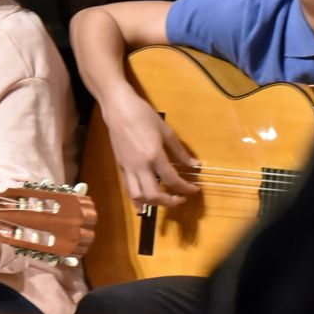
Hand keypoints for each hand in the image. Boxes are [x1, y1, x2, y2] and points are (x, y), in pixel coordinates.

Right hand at [101, 92, 198, 206]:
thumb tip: (194, 165)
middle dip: (170, 202)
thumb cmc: (143, 116)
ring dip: (152, 203)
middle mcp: (140, 166)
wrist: (119, 110)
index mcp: (154, 156)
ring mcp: (128, 168)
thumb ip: (180, 151)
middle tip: (180, 199)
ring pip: (138, 196)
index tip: (194, 189)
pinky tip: (144, 202)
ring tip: (163, 200)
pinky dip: (137, 199)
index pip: (172, 180)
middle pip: (154, 195)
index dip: (186, 189)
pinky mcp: (121, 168)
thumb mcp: (166, 131)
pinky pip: (129, 189)